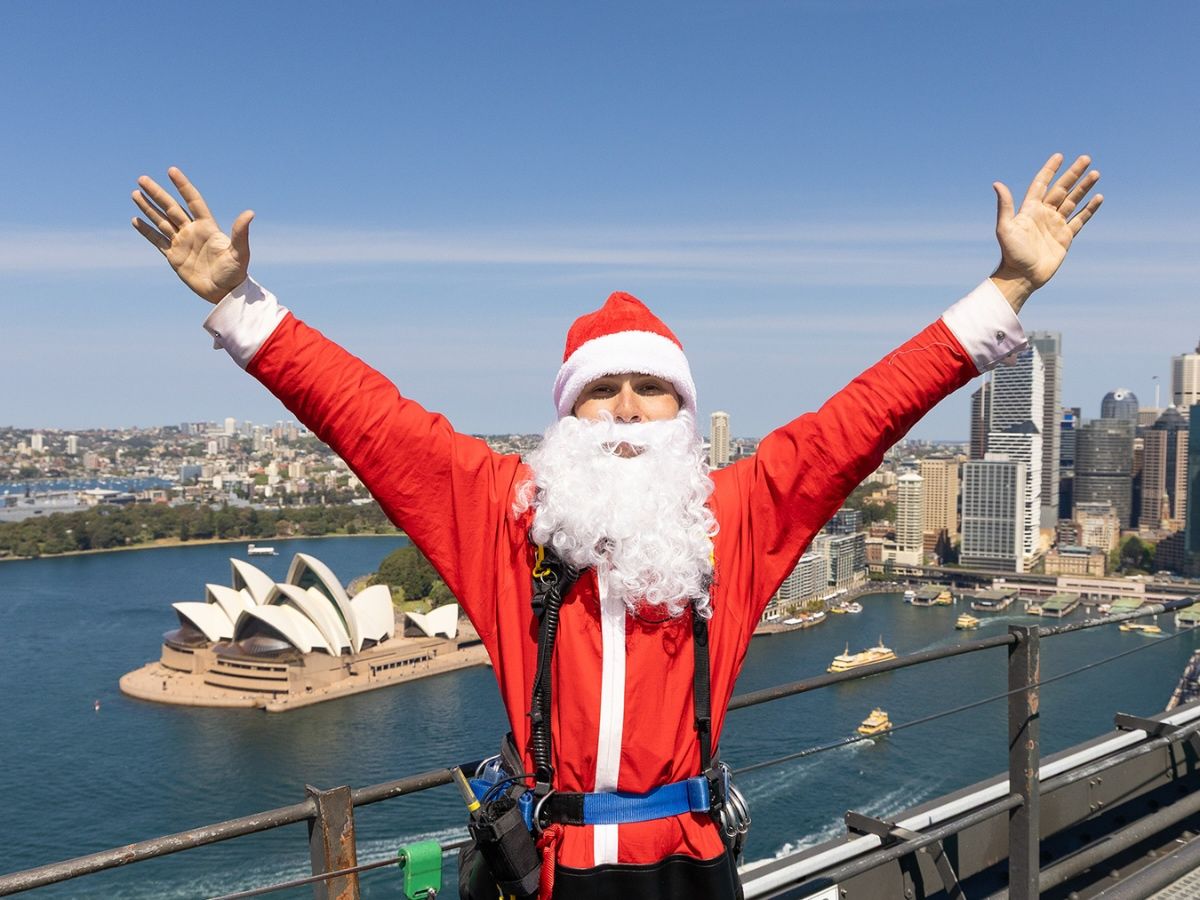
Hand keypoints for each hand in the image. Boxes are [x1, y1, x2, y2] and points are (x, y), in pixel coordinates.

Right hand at [131, 167, 254, 304]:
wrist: (225, 293)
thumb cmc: (235, 273)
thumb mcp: (239, 252)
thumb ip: (240, 233)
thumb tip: (250, 213)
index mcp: (207, 227)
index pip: (193, 201)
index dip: (183, 186)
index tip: (171, 171)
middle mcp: (193, 232)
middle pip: (171, 208)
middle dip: (157, 194)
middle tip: (142, 179)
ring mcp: (182, 243)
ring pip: (161, 221)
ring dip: (148, 208)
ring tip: (135, 193)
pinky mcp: (174, 257)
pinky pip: (158, 240)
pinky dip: (146, 231)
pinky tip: (136, 220)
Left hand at [990, 153, 1102, 311]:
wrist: (1022, 277)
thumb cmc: (1011, 254)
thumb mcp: (1005, 228)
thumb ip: (1005, 206)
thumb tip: (997, 184)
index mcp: (1029, 210)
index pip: (1041, 184)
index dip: (1050, 170)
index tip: (1059, 156)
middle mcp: (1043, 214)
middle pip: (1061, 189)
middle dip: (1073, 174)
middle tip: (1086, 158)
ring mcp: (1055, 225)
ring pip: (1072, 201)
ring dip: (1084, 188)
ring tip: (1095, 174)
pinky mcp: (1065, 237)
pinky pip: (1080, 219)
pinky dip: (1089, 208)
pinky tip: (1098, 198)